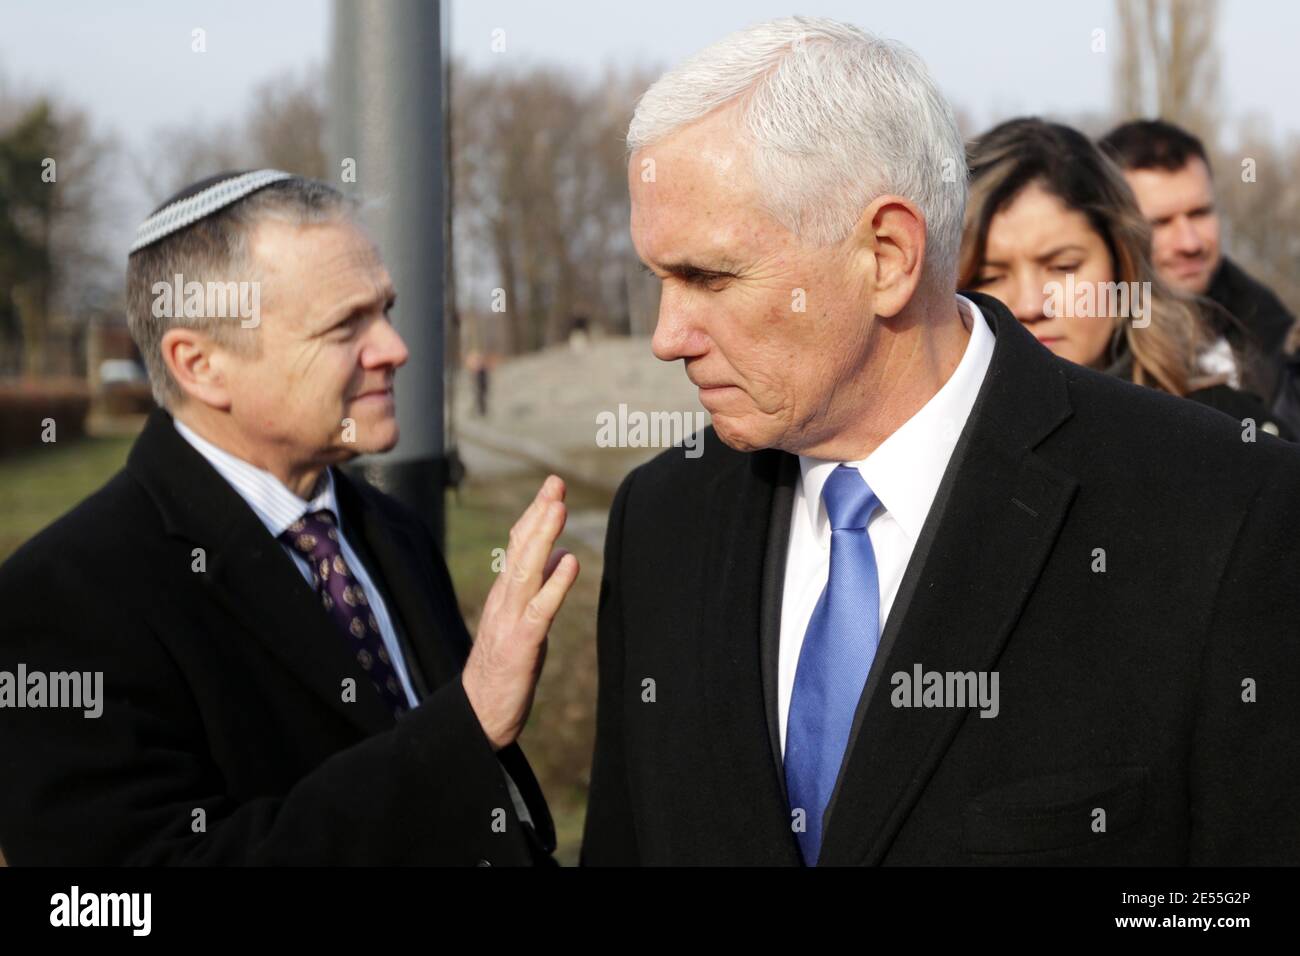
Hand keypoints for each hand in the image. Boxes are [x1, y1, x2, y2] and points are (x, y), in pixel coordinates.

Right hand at [462, 475, 579, 749]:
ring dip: (543, 537)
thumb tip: (563, 555)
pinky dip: (555, 585)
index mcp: (505, 596)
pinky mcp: (520, 645)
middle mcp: (504, 601)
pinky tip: (570, 563)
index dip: (534, 516)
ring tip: (559, 508)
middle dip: (538, 514)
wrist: (478, 716)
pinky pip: (539, 610)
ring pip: (526, 571)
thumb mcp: (524, 623)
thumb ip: (539, 590)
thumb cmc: (502, 670)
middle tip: (556, 483)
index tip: (552, 488)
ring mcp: (509, 621)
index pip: (518, 547)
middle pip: (520, 549)